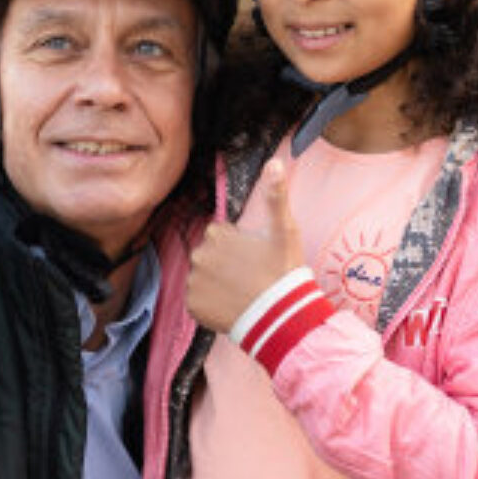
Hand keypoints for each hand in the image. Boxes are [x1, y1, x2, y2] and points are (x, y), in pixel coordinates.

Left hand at [186, 159, 308, 333]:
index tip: (254, 258)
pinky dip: (210, 304)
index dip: (237, 246)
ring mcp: (193, 282)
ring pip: (203, 279)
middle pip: (209, 257)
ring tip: (242, 293)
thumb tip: (274, 162)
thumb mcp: (284, 231)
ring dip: (217, 284)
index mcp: (216, 235)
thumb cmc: (283, 271)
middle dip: (224, 264)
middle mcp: (198, 256)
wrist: (279, 316)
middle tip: (249, 276)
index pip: (220, 236)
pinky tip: (231, 306)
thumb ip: (276, 196)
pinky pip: (198, 301)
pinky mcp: (192, 306)